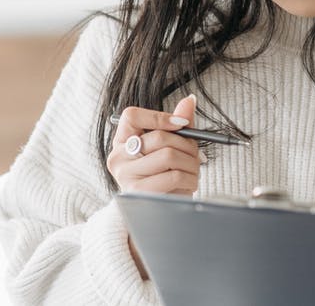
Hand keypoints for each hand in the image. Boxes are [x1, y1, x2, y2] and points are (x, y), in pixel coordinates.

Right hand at [108, 95, 199, 278]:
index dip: (159, 116)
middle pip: (160, 137)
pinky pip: (173, 176)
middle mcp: (118, 157)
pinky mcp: (138, 193)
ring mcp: (125, 176)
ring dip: (192, 164)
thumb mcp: (171, 148)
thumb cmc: (165, 175)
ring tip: (193, 171)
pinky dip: (189, 178)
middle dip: (188, 145)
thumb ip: (178, 124)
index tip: (182, 123)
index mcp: (123, 141)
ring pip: (169, 155)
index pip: (132, 116)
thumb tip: (190, 100)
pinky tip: (189, 183)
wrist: (160, 213)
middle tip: (196, 155)